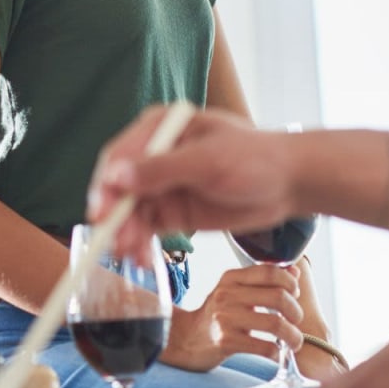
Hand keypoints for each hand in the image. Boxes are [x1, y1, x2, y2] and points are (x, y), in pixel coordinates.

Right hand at [89, 106, 298, 256]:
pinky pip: (146, 229)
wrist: (287, 184)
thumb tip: (116, 177)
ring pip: (130, 212)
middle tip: (115, 241)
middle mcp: (154, 156)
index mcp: (159, 128)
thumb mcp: (208, 160)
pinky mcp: (171, 211)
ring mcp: (162, 185)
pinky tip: (143, 259)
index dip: (106, 183)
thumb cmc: (254, 158)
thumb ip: (161, 169)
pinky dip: (141, 244)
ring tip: (131, 255)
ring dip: (126, 234)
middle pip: (119, 187)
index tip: (101, 209)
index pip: (119, 155)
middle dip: (115, 215)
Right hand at [160, 264, 305, 371]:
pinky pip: (264, 347)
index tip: (295, 294)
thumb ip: (263, 280)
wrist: (187, 338)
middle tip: (296, 321)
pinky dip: (276, 352)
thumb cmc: (218, 315)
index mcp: (231, 278)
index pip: (269, 271)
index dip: (290, 282)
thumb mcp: (235, 291)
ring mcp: (225, 318)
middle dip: (295, 311)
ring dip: (292, 335)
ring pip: (275, 323)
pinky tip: (276, 353)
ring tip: (294, 342)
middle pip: (277, 297)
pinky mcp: (226, 341)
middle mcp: (227, 294)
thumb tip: (294, 273)